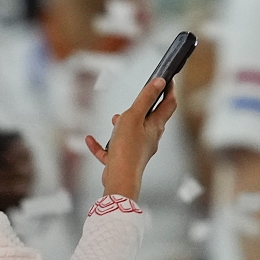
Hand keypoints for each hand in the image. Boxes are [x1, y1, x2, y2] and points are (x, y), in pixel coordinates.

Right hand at [87, 77, 175, 201]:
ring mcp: (137, 150)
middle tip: (140, 97)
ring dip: (124, 124)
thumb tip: (160, 81)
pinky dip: (103, 144)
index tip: (167, 79)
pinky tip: (90, 139)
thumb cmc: (128, 148)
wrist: (120, 179)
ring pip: (133, 134)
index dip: (169, 91)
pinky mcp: (123, 160)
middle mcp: (149, 138)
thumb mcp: (134, 116)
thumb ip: (146, 98)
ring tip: (115, 118)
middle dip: (146, 107)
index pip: (169, 104)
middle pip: (152, 120)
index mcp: (155, 126)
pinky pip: (112, 150)